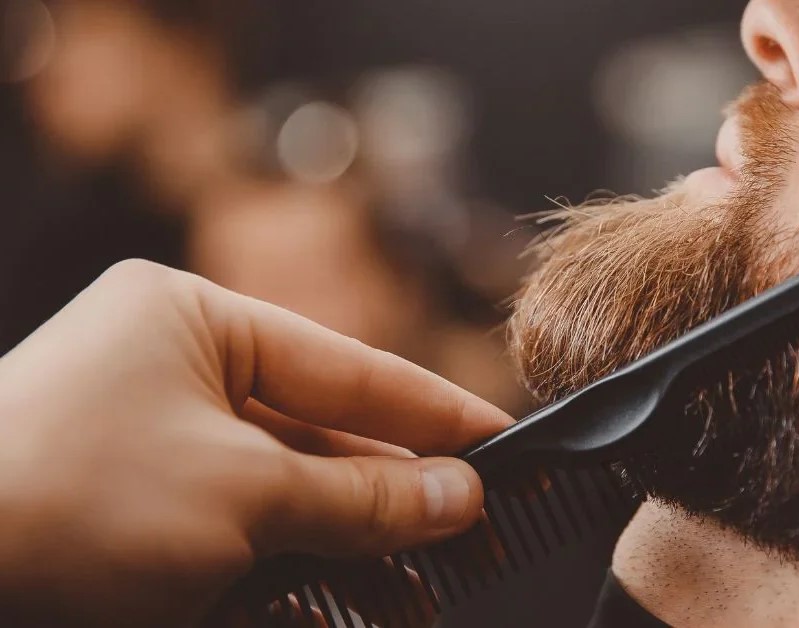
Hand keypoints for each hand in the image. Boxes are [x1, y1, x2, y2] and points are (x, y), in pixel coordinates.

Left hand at [0, 260, 512, 626]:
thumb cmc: (66, 505)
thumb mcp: (241, 496)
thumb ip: (361, 495)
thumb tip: (460, 497)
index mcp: (194, 320)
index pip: (348, 363)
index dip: (434, 410)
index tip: (505, 439)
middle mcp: (174, 366)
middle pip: (322, 428)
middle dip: (396, 487)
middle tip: (477, 525)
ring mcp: (150, 435)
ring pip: (284, 484)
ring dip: (348, 532)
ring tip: (423, 572)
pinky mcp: (133, 502)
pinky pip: (238, 522)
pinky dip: (289, 556)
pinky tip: (343, 589)